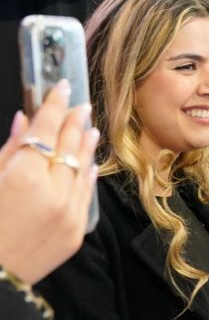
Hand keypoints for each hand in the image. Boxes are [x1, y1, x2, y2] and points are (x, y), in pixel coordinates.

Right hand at [0, 82, 98, 283]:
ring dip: (86, 146)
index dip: (54, 106)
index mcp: (24, 176)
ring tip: (89, 127)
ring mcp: (69, 213)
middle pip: (68, 147)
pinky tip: (90, 162)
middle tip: (80, 104)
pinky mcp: (76, 231)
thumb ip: (8, 151)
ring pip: (82, 169)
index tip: (63, 87)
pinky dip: (88, 176)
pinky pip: (87, 196)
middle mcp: (53, 191)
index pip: (45, 131)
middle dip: (74, 122)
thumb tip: (23, 120)